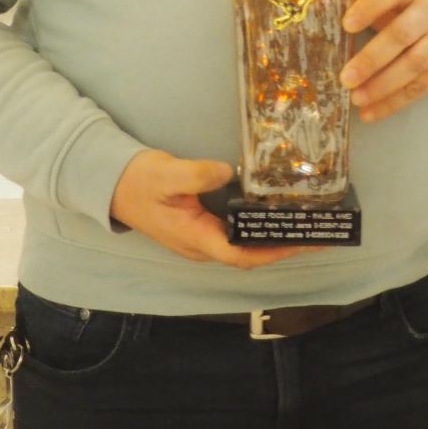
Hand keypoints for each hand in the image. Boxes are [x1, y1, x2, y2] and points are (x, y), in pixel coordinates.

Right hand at [110, 149, 307, 269]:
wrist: (112, 182)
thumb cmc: (139, 180)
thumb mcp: (166, 173)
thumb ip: (197, 175)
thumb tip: (228, 172)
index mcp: (195, 238)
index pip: (241, 255)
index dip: (274, 252)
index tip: (303, 241)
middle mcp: (201, 245)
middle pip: (248, 255)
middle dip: (282, 246)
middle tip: (315, 230)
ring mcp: (199, 238)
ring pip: (242, 246)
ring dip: (271, 239)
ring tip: (301, 222)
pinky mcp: (199, 226)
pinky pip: (234, 234)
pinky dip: (256, 228)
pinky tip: (270, 212)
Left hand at [340, 0, 427, 123]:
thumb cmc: (411, 1)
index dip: (369, 7)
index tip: (346, 25)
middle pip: (402, 35)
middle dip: (373, 58)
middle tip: (346, 78)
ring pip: (413, 65)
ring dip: (382, 86)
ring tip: (356, 99)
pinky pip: (419, 88)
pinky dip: (393, 103)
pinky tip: (370, 113)